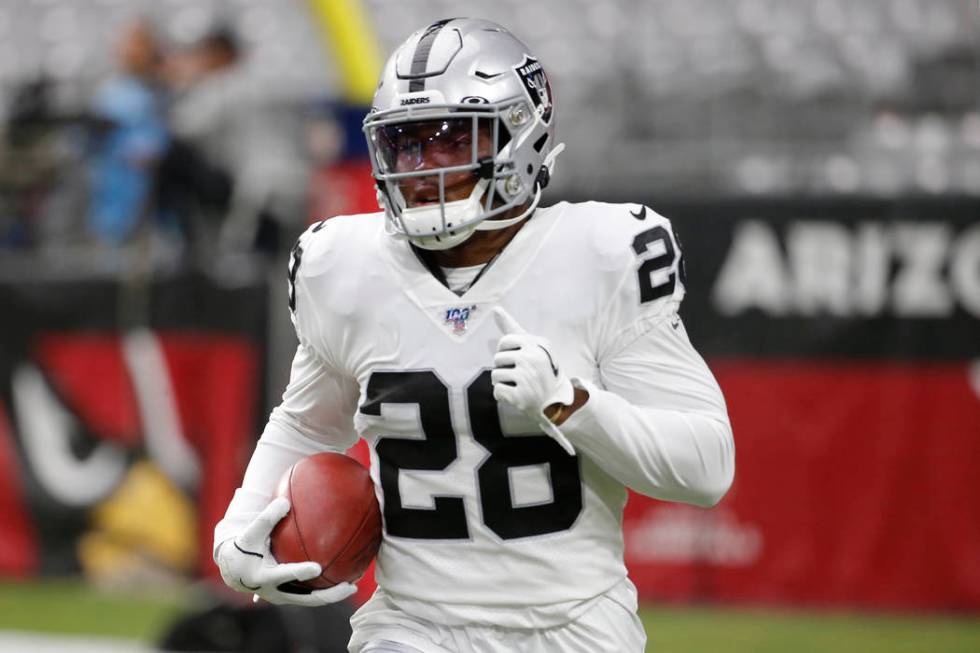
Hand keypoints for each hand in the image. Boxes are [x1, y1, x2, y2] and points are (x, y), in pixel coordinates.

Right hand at [215, 497, 356, 605]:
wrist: (234, 568)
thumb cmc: (245, 546)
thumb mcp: (251, 532)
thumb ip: (267, 517)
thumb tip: (286, 502)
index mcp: (264, 577)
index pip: (285, 575)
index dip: (300, 572)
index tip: (317, 568)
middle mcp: (275, 592)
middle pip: (306, 599)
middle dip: (328, 595)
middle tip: (348, 586)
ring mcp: (283, 596)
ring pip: (311, 600)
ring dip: (331, 595)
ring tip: (353, 585)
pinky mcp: (289, 596)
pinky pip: (310, 595)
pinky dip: (326, 589)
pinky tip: (344, 578)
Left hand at [491, 307, 575, 454]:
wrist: (557, 401)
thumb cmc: (541, 369)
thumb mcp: (533, 345)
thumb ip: (512, 328)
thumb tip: (495, 309)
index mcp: (536, 344)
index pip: (504, 341)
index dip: (507, 351)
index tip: (520, 359)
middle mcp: (532, 359)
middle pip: (497, 359)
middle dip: (505, 368)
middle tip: (523, 375)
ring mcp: (526, 378)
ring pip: (495, 376)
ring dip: (503, 382)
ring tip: (520, 386)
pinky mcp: (520, 396)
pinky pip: (497, 391)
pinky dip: (503, 396)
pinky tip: (518, 396)